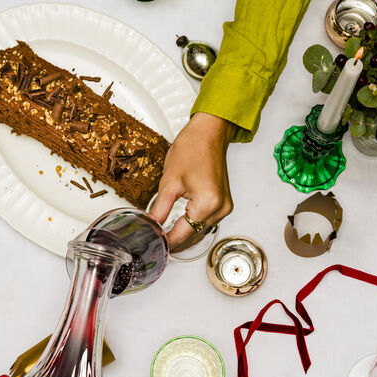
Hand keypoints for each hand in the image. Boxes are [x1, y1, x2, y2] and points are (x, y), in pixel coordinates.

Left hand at [149, 112, 235, 251]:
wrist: (209, 133)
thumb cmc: (193, 149)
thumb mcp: (169, 182)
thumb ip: (159, 208)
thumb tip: (151, 224)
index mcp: (207, 204)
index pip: (183, 233)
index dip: (166, 240)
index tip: (153, 244)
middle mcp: (220, 208)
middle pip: (194, 235)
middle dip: (174, 240)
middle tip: (155, 243)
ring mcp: (224, 206)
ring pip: (201, 231)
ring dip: (184, 235)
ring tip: (165, 237)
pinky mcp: (224, 202)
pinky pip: (207, 222)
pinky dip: (193, 225)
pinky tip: (180, 227)